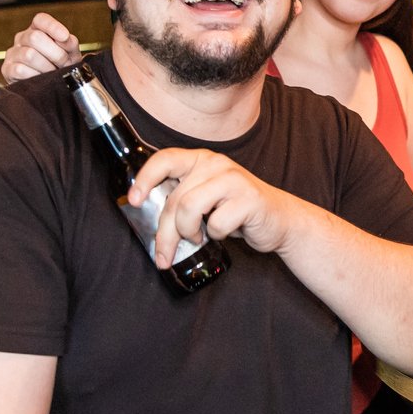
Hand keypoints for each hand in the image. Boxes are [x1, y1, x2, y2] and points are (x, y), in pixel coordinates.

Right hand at [0, 12, 81, 83]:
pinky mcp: (7, 69)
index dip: (53, 26)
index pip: (40, 20)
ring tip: (53, 73)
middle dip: (55, 54)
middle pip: (35, 37)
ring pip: (28, 55)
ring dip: (47, 67)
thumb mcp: (69, 54)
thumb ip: (70, 44)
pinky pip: (20, 70)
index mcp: (38, 30)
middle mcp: (22, 38)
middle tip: (64, 64)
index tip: (64, 36)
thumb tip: (66, 39)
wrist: (48, 87)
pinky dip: (35, 76)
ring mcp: (13, 53)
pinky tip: (41, 79)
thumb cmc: (59, 67)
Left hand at [130, 149, 303, 265]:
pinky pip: (216, 224)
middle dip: (165, 233)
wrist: (279, 220)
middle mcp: (216, 164)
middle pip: (175, 199)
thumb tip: (152, 226)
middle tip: (164, 254)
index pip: (165, 159)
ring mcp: (233, 179)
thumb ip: (182, 200)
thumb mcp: (206, 198)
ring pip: (189, 208)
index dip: (145, 178)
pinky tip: (227, 231)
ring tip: (199, 237)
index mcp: (201, 160)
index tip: (134, 199)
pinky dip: (217, 235)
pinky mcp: (248, 199)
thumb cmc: (237, 211)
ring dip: (189, 232)